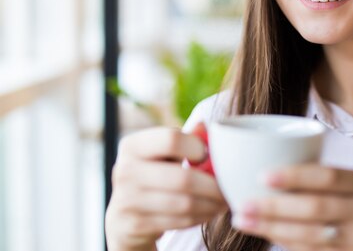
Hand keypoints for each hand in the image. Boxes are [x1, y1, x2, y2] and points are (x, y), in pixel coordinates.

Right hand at [105, 127, 227, 250]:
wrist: (124, 216)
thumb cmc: (153, 174)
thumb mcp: (162, 153)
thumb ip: (185, 139)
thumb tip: (205, 127)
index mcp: (132, 145)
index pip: (171, 139)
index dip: (197, 148)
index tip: (208, 156)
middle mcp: (124, 171)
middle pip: (183, 178)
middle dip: (214, 185)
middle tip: (228, 187)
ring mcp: (127, 200)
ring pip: (185, 203)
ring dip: (211, 204)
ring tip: (223, 201)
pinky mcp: (135, 225)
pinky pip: (180, 221)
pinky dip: (201, 217)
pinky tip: (209, 211)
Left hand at [231, 165, 352, 250]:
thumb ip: (326, 182)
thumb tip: (270, 174)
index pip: (328, 176)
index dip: (295, 175)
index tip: (262, 175)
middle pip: (315, 209)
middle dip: (274, 207)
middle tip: (242, 204)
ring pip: (311, 236)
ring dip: (273, 229)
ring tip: (244, 221)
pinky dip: (288, 245)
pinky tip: (268, 237)